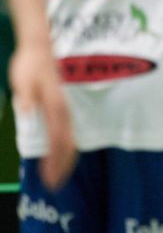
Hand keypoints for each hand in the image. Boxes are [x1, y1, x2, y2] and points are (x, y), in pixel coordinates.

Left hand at [9, 44, 76, 190]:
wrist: (39, 47)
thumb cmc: (29, 64)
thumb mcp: (23, 80)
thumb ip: (26, 97)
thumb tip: (27, 113)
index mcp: (54, 108)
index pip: (57, 141)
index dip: (54, 162)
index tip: (49, 179)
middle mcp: (63, 111)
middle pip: (68, 144)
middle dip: (62, 166)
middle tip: (54, 185)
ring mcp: (64, 109)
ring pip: (70, 139)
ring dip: (65, 159)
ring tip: (58, 175)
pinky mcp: (62, 107)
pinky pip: (68, 132)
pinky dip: (65, 147)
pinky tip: (60, 153)